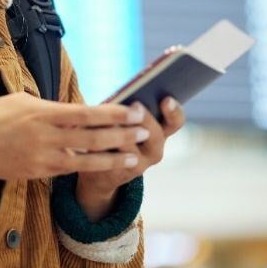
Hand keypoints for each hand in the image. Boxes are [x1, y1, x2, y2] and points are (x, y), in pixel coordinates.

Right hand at [0, 93, 146, 193]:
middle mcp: (45, 136)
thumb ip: (48, 107)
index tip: (133, 109)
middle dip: (120, 134)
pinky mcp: (38, 172)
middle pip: (91, 136)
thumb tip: (71, 110)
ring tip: (135, 156)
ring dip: (113, 157)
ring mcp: (42, 157)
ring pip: (85, 159)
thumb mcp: (20, 101)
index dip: (112, 112)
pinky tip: (107, 165)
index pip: (85, 113)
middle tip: (144, 130)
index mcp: (42, 112)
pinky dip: (90, 167)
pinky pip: (69, 169)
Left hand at [74, 96, 185, 219]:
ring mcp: (139, 164)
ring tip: (110, 114)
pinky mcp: (119, 173)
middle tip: (136, 105)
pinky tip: (91, 129)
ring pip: (130, 144)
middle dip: (145, 118)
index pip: (175, 121)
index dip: (174, 111)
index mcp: (161, 133)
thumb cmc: (117, 135)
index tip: (166, 100)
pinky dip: (101, 141)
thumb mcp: (129, 121)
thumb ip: (132, 110)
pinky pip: (111, 156)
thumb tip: (125, 94)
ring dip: (119, 128)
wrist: (101, 172)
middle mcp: (155, 151)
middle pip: (154, 133)